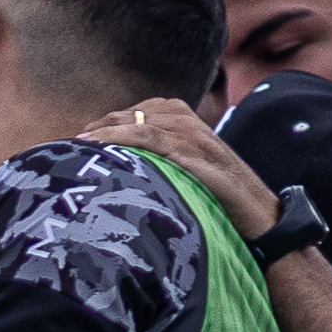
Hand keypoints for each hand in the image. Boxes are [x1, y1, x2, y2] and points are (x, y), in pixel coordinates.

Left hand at [89, 98, 273, 238]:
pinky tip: (99, 146)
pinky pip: (149, 137)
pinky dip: (120, 138)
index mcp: (185, 120)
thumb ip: (163, 165)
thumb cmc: (221, 201)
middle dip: (100, 128)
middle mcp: (188, 120)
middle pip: (131, 115)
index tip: (82, 142)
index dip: (106, 126)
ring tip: (79, 145)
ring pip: (137, 123)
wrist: (260, 217)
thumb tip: (126, 176)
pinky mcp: (194, 153)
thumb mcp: (188, 175)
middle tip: (72, 147)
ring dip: (104, 132)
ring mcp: (192, 134)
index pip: (136, 114)